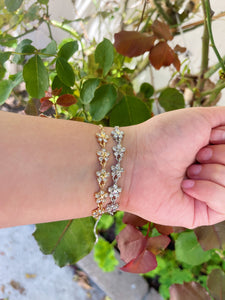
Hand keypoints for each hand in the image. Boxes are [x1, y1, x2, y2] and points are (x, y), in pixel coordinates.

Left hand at [122, 107, 224, 227]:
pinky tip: (186, 186)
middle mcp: (214, 170)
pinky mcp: (203, 213)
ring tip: (187, 170)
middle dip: (219, 154)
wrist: (136, 161)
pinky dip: (207, 190)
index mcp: (214, 150)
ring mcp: (210, 192)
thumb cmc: (163, 137)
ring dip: (212, 172)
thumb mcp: (201, 118)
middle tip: (195, 154)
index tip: (209, 136)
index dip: (224, 140)